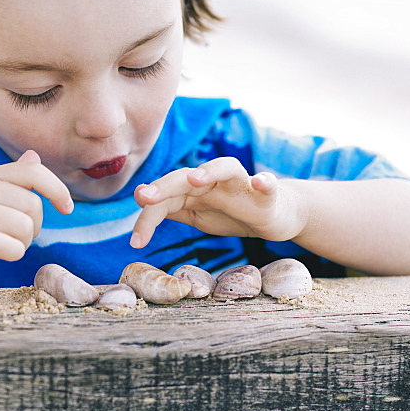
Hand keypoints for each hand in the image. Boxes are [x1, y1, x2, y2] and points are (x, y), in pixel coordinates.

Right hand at [0, 150, 72, 287]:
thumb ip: (10, 179)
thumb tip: (34, 156)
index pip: (34, 171)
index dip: (57, 189)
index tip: (67, 208)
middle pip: (34, 206)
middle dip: (34, 228)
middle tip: (13, 237)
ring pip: (25, 228)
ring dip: (23, 244)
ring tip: (3, 246)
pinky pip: (11, 246)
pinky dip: (13, 253)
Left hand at [130, 157, 305, 247]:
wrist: (273, 216)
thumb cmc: (231, 213)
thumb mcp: (196, 214)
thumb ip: (170, 207)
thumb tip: (139, 197)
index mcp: (195, 189)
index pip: (165, 197)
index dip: (149, 217)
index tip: (136, 242)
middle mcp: (215, 181)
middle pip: (187, 176)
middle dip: (165, 185)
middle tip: (144, 197)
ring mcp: (241, 184)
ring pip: (226, 167)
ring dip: (210, 170)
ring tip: (195, 179)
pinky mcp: (267, 194)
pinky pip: (269, 184)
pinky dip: (265, 181)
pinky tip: (261, 182)